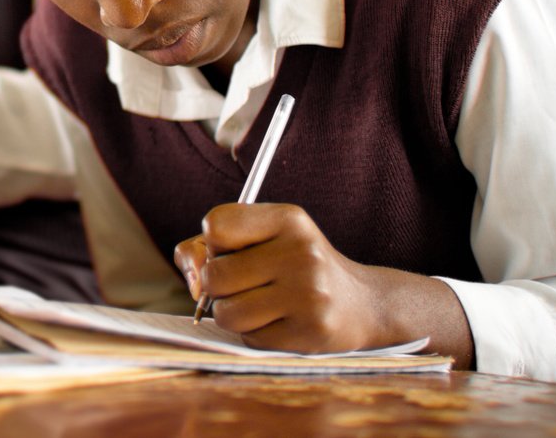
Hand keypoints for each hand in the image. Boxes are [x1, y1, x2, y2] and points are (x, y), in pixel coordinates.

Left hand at [173, 202, 472, 365]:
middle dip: (217, 285)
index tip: (231, 249)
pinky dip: (254, 333)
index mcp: (288, 219)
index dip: (212, 242)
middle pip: (215, 274)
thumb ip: (207, 248)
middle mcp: (301, 252)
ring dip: (232, 314)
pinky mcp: (310, 332)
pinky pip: (249, 337)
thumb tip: (193, 277)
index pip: (216, 224)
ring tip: (259, 305)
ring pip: (226, 312)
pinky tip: (279, 322)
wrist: (362, 304)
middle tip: (244, 284)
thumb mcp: (261, 239)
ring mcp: (309, 294)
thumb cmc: (294, 266)